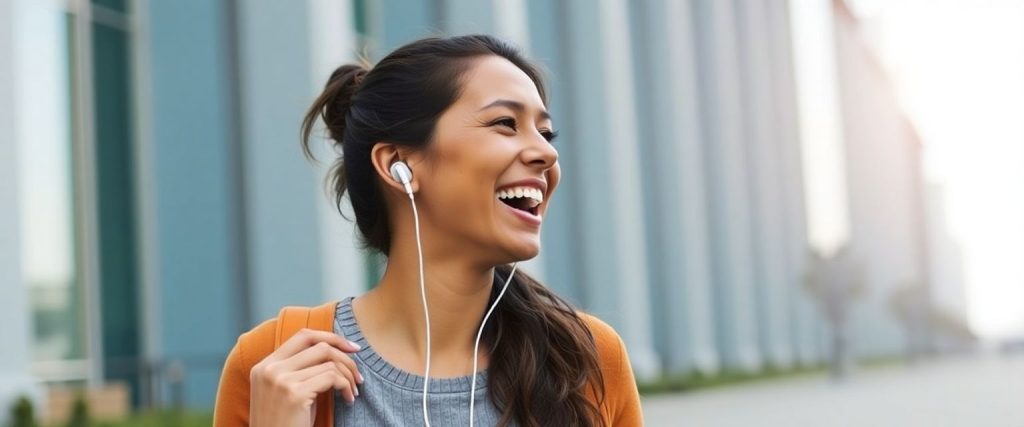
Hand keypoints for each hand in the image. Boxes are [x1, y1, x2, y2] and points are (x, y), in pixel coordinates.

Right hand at [249, 329, 363, 425]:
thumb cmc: (285, 425)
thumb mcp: (286, 392)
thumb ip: (300, 370)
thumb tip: (335, 351)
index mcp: (264, 366)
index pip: (302, 336)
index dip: (331, 337)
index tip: (351, 347)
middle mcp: (269, 369)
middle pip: (319, 346)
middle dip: (346, 357)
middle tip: (358, 374)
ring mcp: (281, 380)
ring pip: (329, 361)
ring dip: (349, 376)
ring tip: (353, 391)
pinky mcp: (294, 394)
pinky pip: (332, 378)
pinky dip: (346, 387)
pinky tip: (348, 399)